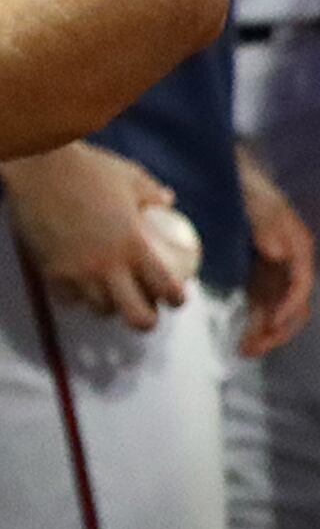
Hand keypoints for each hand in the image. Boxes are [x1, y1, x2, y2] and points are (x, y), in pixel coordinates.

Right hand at [2, 141, 191, 329]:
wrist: (36, 167)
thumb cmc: (86, 168)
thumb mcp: (128, 176)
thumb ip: (152, 193)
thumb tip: (168, 201)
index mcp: (134, 246)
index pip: (166, 288)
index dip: (176, 298)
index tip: (175, 296)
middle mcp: (108, 266)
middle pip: (137, 317)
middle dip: (145, 319)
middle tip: (144, 307)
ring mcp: (78, 272)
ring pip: (100, 309)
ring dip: (108, 304)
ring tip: (108, 293)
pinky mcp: (50, 270)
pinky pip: (67, 297)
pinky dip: (75, 295)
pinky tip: (77, 283)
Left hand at [245, 148, 313, 353]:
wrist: (228, 177)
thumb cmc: (245, 186)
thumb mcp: (256, 201)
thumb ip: (266, 226)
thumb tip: (278, 254)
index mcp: (297, 246)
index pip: (301, 283)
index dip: (289, 304)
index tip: (272, 322)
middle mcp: (292, 263)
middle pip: (294, 304)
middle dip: (277, 330)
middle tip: (252, 348)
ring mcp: (276, 272)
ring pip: (278, 310)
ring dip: (266, 332)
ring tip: (245, 351)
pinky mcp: (259, 276)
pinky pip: (263, 306)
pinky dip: (255, 323)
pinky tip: (242, 339)